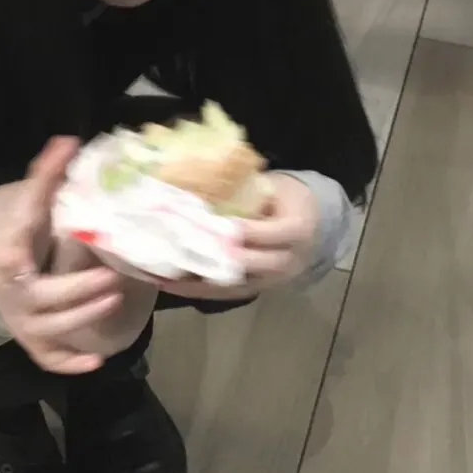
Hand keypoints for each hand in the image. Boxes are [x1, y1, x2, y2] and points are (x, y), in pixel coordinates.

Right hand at [0, 137, 124, 373]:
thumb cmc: (19, 243)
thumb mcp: (27, 212)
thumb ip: (46, 178)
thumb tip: (70, 140)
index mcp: (7, 253)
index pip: (21, 235)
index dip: (38, 215)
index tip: (56, 210)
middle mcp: (13, 292)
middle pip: (44, 297)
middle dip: (78, 290)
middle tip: (111, 278)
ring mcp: (21, 322)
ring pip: (52, 329)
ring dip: (82, 317)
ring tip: (113, 300)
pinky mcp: (32, 344)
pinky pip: (49, 359)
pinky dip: (70, 363)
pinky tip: (97, 361)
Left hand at [156, 174, 319, 300]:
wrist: (310, 225)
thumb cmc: (285, 199)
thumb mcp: (274, 187)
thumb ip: (247, 190)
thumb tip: (202, 179)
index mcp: (298, 230)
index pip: (272, 233)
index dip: (245, 231)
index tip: (215, 225)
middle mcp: (287, 261)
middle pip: (249, 265)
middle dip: (213, 259)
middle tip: (178, 249)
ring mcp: (271, 280)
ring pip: (233, 286)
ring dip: (196, 281)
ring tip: (162, 274)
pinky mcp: (255, 290)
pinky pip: (225, 294)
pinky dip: (197, 288)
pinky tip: (169, 283)